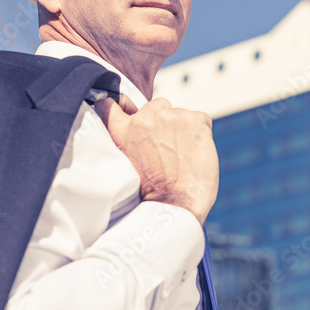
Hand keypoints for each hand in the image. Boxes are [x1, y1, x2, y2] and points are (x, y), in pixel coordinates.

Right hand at [94, 96, 218, 224]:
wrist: (176, 204)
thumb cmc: (153, 191)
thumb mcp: (126, 163)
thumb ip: (128, 139)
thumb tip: (134, 121)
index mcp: (122, 131)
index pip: (109, 105)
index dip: (120, 105)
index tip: (126, 110)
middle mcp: (144, 119)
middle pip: (157, 105)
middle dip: (163, 122)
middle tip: (167, 149)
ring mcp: (170, 117)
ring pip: (180, 113)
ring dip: (183, 129)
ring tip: (183, 155)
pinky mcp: (194, 120)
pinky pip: (200, 119)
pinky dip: (201, 133)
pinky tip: (196, 153)